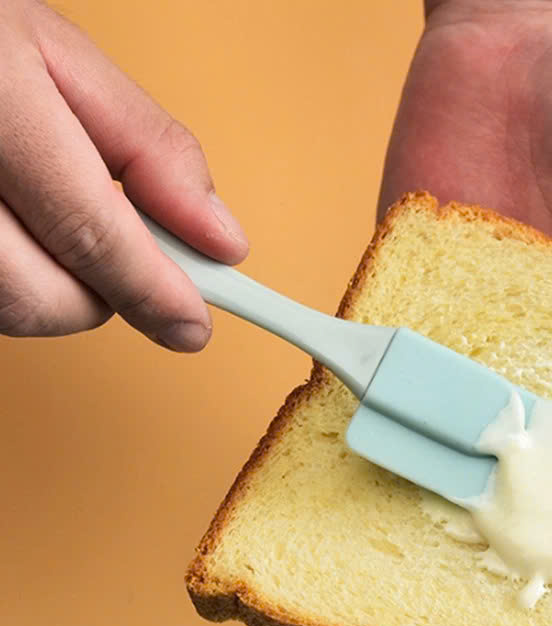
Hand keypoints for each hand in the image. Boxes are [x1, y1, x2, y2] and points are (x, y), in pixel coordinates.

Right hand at [0, 0, 248, 350]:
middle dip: (103, 294)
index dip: (152, 291)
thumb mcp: (67, 65)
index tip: (192, 323)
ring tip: (58, 221)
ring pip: (12, 309)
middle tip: (123, 258)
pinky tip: (24, 228)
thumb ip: (152, 150)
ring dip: (59, 288)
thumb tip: (220, 238)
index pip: (88, 234)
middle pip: (44, 296)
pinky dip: (22, 279)